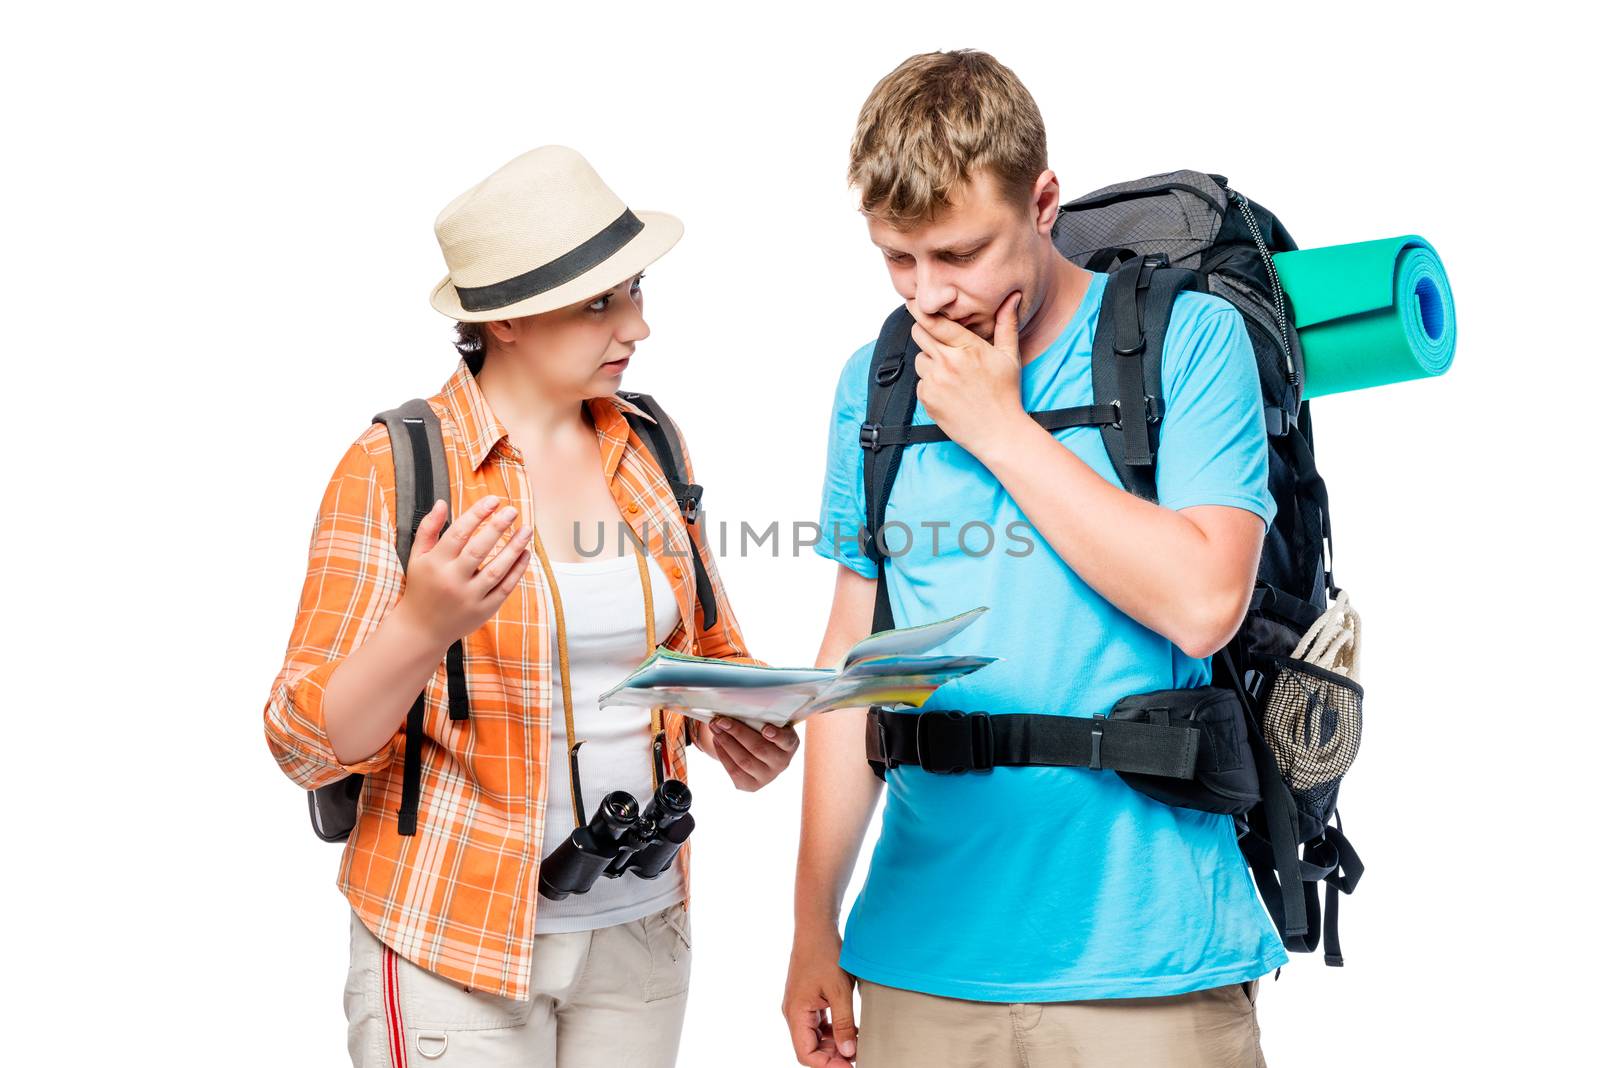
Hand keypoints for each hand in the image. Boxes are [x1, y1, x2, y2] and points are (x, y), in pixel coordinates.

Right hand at [394, 496, 532, 648]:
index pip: (458, 533)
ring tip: (526, 530)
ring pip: (496, 570)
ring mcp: (469, 597)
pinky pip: (505, 588)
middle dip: (497, 527)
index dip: (477, 514)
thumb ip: (428, 529)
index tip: (493, 500)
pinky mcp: (483, 610)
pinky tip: (525, 553)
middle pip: (479, 550)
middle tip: (512, 511)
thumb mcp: (417, 557)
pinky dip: (517, 570)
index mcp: (435, 564)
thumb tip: (443, 502)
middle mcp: (452, 580)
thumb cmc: (421, 586)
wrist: (421, 629)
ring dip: (514, 548)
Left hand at [693, 717, 798, 790]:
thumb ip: (761, 717)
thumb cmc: (763, 732)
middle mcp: (782, 763)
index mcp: (790, 745)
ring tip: (715, 728)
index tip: (766, 729)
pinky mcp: (752, 786)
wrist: (761, 756)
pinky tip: (717, 741)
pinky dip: (723, 754)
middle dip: (737, 732)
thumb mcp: (769, 723)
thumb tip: (736, 709)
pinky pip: (734, 771)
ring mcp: (767, 777)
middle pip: (759, 748)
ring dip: (726, 742)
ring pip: (744, 760)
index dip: (777, 735)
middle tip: (721, 720)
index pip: (786, 740)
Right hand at [782, 926, 857, 1065]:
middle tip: (858, 1057)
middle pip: (810, 1048)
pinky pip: (818, 1025)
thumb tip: (848, 1052)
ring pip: (815, 1038)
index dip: (827, 1065)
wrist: (816, 928)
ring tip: (858, 1045)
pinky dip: (834, 1031)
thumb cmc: (825, 954)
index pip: (806, 1054)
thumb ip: (844, 1024)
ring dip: (835, 1045)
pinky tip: (851, 1030)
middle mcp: (794, 1013)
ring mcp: (800, 1007)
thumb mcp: (840, 991)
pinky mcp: (808, 1001)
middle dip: (833, 1057)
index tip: (849, 1066)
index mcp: (796, 1013)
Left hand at [907, 290, 1027, 458]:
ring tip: (952, 375)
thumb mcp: (1010, 356)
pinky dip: (930, 384)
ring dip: (930, 362)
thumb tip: (1013, 296)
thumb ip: (1007, 324)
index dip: (920, 310)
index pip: (935, 322)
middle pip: (919, 334)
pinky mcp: (927, 398)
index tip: (911, 301)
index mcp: (968, 348)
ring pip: (919, 359)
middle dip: (925, 333)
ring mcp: (935, 381)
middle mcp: (948, 363)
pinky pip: (920, 382)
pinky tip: (949, 392)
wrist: (998, 433)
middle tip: (939, 342)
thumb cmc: (1006, 394)